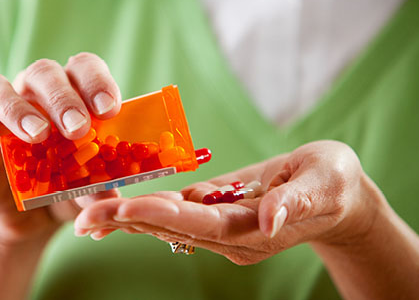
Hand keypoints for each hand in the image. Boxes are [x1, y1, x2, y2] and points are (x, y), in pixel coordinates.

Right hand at [0, 52, 122, 246]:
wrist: (31, 218)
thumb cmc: (67, 187)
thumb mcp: (88, 191)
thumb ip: (98, 188)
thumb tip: (110, 195)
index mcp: (69, 94)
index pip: (81, 67)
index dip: (95, 81)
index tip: (109, 110)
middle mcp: (31, 95)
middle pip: (40, 73)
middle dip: (61, 97)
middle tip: (78, 129)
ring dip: (16, 108)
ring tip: (37, 135)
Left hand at [74, 140, 384, 263]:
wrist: (336, 193)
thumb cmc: (334, 182)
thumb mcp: (323, 184)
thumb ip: (295, 203)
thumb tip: (267, 220)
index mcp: (254, 230)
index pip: (201, 223)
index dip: (163, 215)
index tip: (126, 207)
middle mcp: (230, 235)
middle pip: (172, 228)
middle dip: (127, 221)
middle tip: (82, 217)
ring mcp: (220, 227)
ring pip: (167, 224)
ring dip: (126, 219)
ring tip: (85, 216)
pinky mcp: (215, 213)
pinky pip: (174, 213)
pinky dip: (144, 209)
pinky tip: (115, 209)